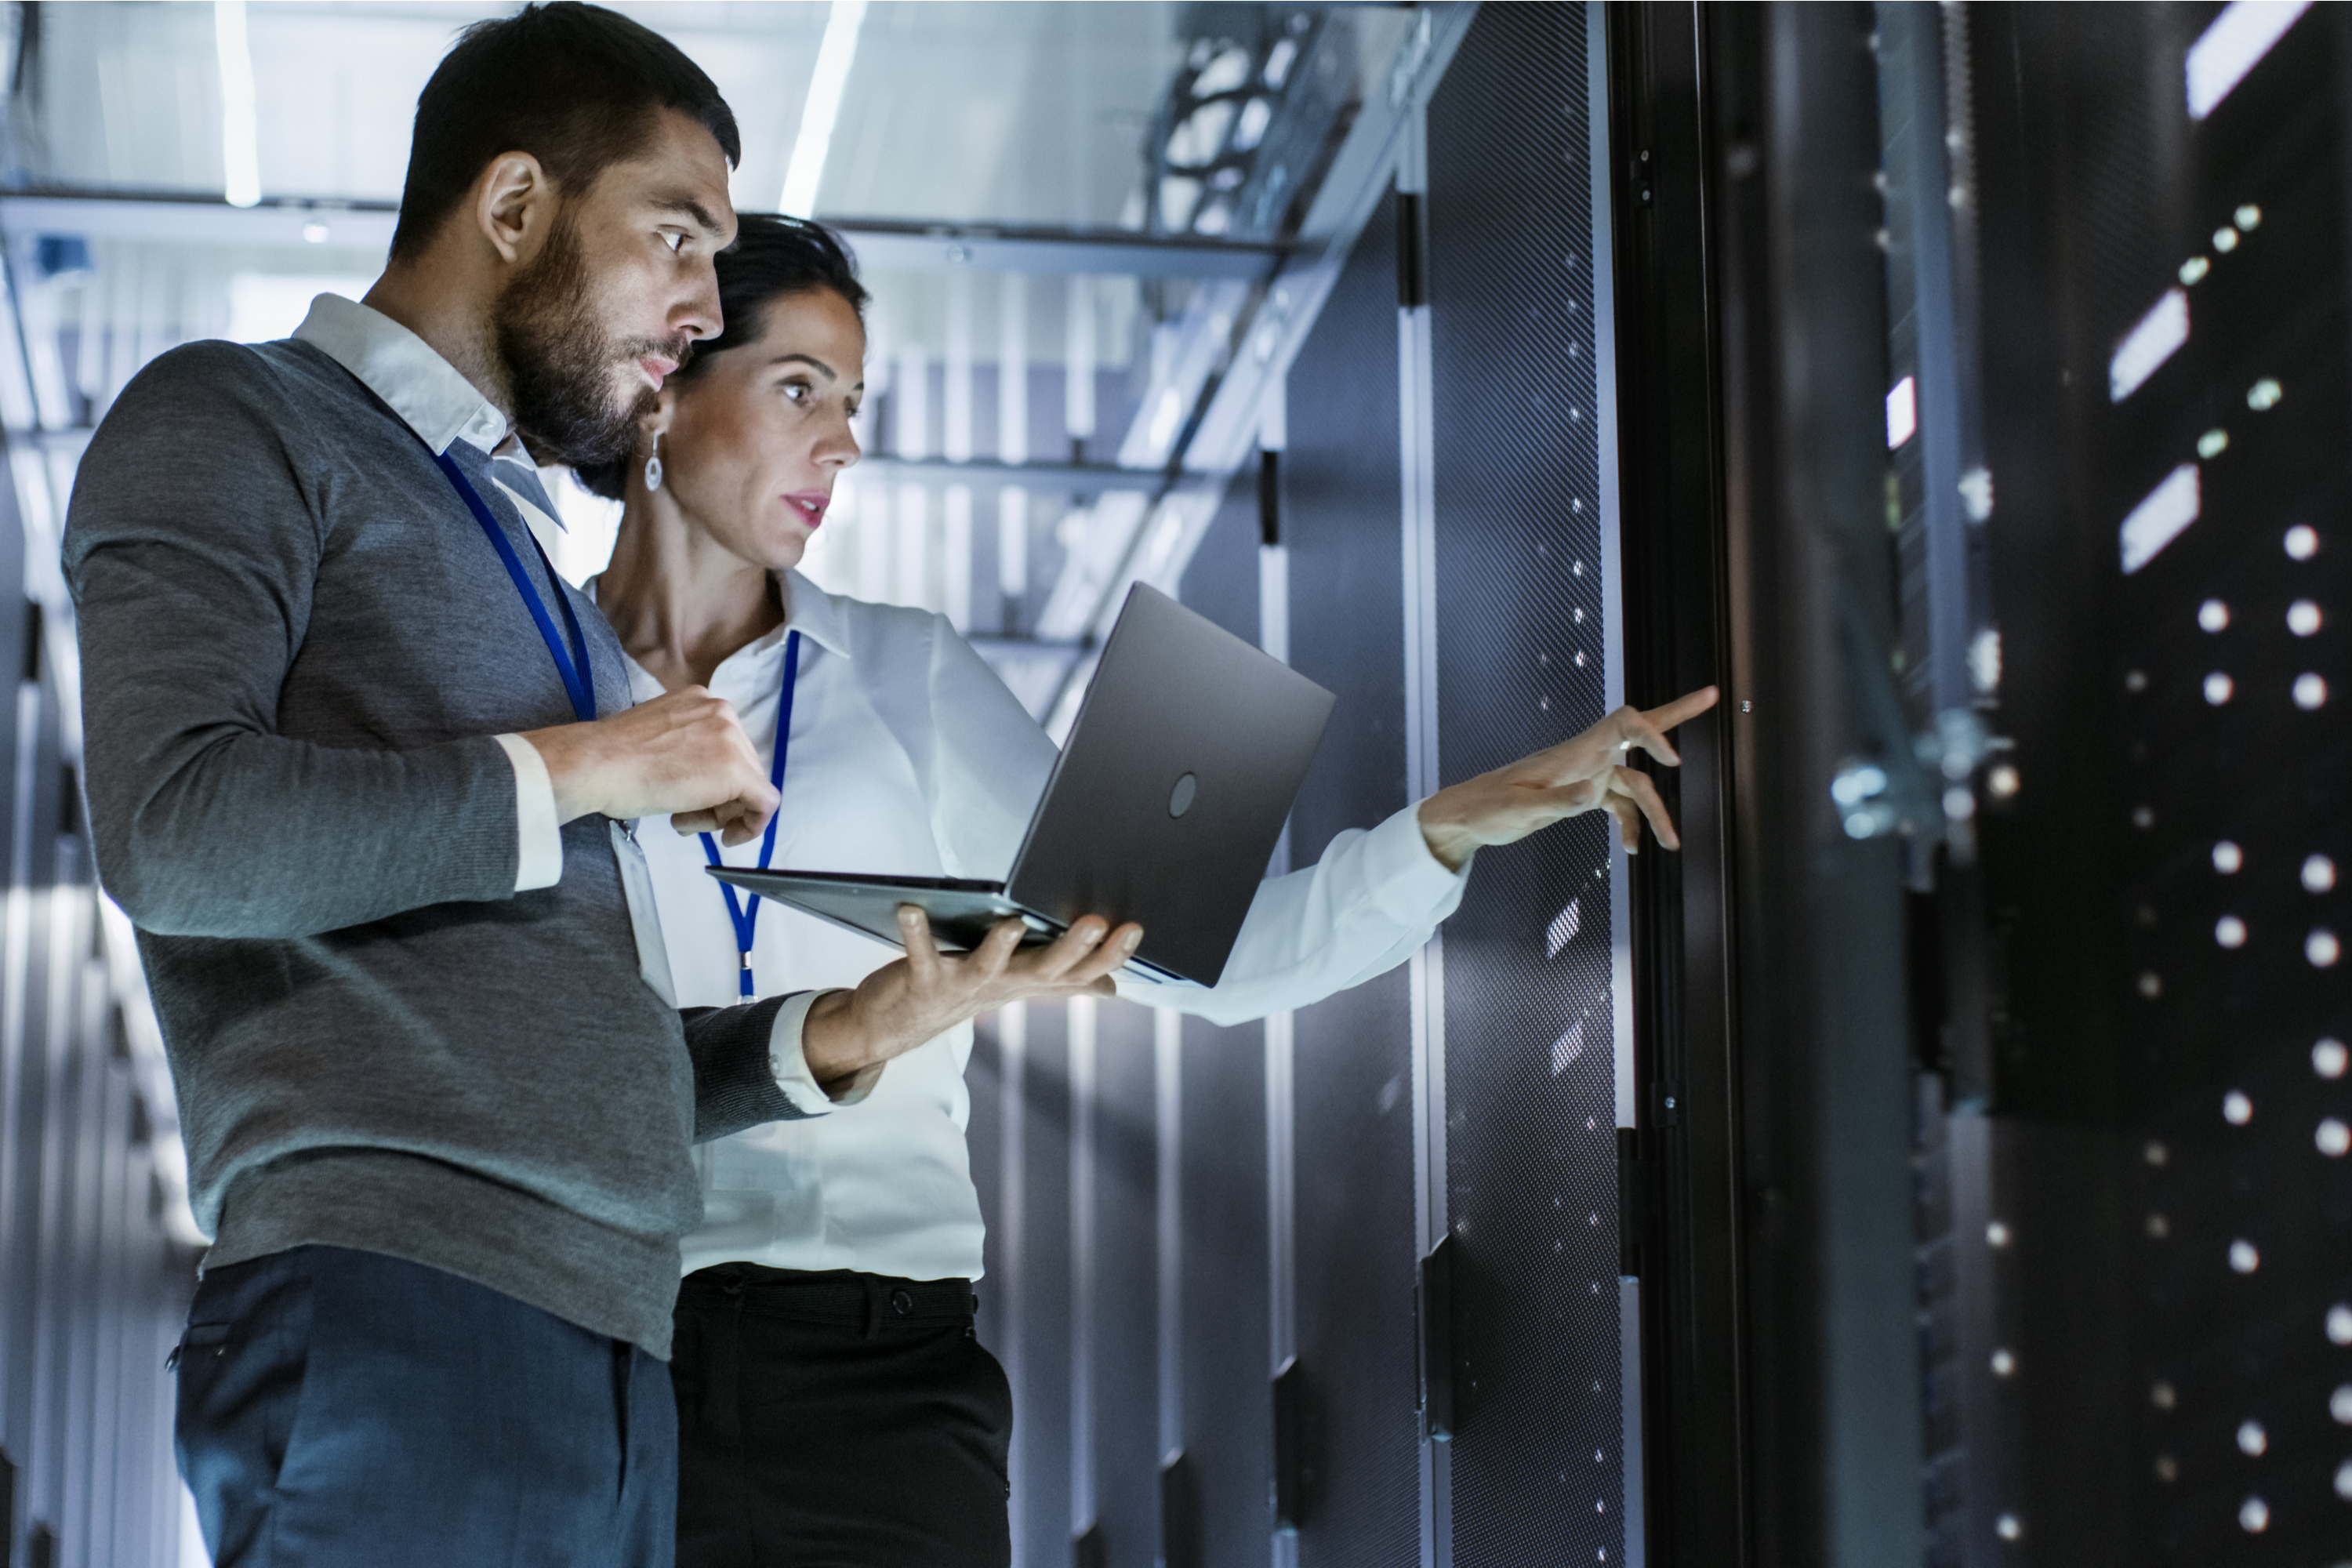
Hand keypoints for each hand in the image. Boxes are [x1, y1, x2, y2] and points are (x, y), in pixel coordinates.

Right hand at [519, 686, 779, 845]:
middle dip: (719, 799)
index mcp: (701, 700)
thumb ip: (687, 749)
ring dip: (721, 813)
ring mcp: (732, 738)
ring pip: (751, 787)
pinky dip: (751, 825)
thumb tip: (704, 777)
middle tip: (685, 815)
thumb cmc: (611, 760)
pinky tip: (727, 836)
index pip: (726, 748)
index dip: (713, 782)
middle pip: (742, 767)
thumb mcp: (658, 740)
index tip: (695, 799)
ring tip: (682, 819)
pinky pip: (765, 803)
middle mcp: (722, 712)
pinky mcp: (737, 770)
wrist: (595, 764)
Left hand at [800, 906, 1144, 1090]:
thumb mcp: (1017, 985)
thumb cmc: (962, 993)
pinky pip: (920, 955)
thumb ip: (1063, 981)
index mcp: (1028, 981)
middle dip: (1072, 949)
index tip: (1135, 928)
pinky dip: (915, 932)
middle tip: (1095, 922)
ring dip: (1000, 947)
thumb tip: (1111, 986)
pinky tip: (911, 908)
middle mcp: (1002, 986)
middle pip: (1045, 971)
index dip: (1108, 955)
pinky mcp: (923, 981)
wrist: (897, 1026)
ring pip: (988, 968)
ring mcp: (962, 986)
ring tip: (1013, 922)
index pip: (1079, 972)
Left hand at [1415, 686, 1720, 869]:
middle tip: (1713, 694)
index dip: (1652, 733)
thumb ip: (1558, 802)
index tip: (1672, 760)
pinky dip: (1630, 824)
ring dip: (1656, 812)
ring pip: (1636, 784)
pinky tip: (1631, 849)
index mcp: (1574, 752)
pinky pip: (1618, 804)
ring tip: (1672, 845)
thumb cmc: (1488, 808)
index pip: (1623, 723)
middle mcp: (1586, 757)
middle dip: (1677, 714)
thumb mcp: (1519, 810)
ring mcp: (1586, 774)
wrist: (1468, 815)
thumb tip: (1592, 795)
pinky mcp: (1581, 794)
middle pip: (1639, 730)